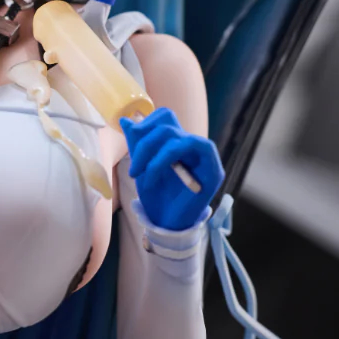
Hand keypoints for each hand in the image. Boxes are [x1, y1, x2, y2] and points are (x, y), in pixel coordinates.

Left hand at [122, 108, 223, 230]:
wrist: (166, 222)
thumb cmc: (157, 195)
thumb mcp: (142, 166)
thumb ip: (137, 144)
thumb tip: (125, 120)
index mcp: (178, 141)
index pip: (165, 116)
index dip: (146, 123)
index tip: (130, 141)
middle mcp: (193, 145)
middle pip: (167, 124)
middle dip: (143, 144)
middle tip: (133, 169)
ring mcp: (206, 156)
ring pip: (175, 135)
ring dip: (151, 154)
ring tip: (139, 174)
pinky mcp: (213, 169)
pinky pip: (189, 148)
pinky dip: (163, 160)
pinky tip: (152, 177)